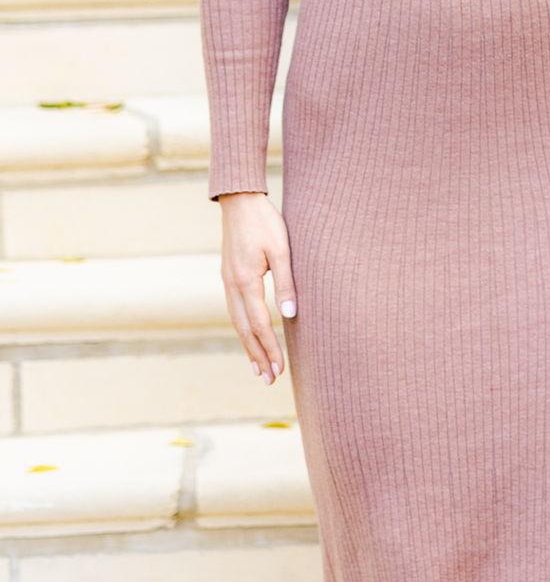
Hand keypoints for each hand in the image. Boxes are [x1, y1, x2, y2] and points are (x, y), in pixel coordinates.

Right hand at [220, 191, 294, 383]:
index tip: (279, 370)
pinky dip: (242, 328)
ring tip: (257, 368)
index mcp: (245, 281)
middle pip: (244, 330)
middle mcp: (232, 286)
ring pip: (236, 322)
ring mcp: (227, 281)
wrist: (240, 201)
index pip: (259, 325)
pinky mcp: (228, 276)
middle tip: (268, 379)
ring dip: (248, 346)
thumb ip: (286, 283)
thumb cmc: (266, 223)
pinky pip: (234, 310)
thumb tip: (289, 316)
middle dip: (257, 355)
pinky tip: (248, 336)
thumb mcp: (283, 250)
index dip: (269, 349)